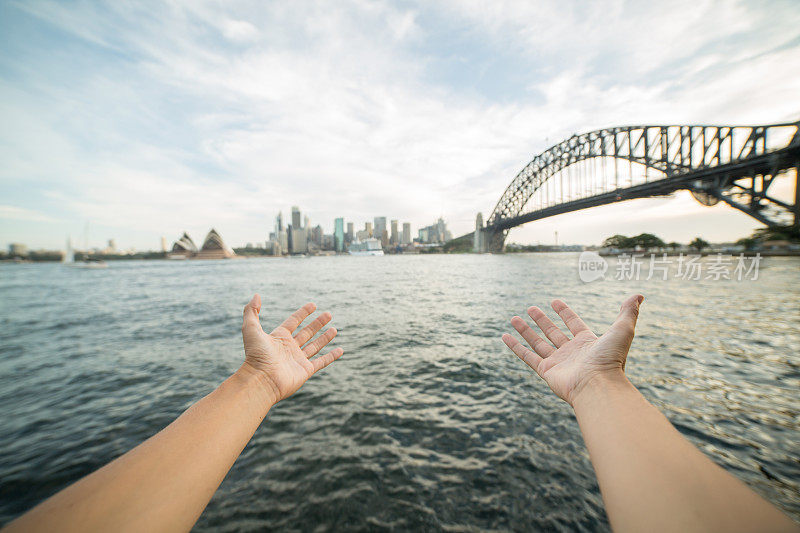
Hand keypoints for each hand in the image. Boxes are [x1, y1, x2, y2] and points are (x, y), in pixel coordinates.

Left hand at [240, 294, 342, 404]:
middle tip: (328, 314)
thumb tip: (256, 295)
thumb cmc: (255, 356)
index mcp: (279, 337)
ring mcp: (298, 359)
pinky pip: (322, 362)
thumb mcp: (250, 329)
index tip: (313, 305)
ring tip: (334, 329)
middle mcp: (289, 348)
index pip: (294, 321)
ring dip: (325, 337)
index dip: (303, 313)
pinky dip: (331, 356)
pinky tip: (340, 350)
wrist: (261, 380)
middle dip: (317, 323)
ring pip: (315, 346)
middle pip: (307, 332)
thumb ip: (251, 311)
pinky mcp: (306, 370)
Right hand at [502, 294, 642, 405]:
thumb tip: (639, 295)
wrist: (598, 386)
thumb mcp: (622, 330)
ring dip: (526, 330)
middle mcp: (571, 352)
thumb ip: (628, 312)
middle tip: (531, 308)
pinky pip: (527, 356)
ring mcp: (558, 362)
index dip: (565, 312)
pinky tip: (505, 336)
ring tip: (514, 318)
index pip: (573, 324)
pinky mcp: (546, 371)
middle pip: (553, 333)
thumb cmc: (611, 359)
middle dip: (542, 320)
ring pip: (538, 343)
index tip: (554, 302)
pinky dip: (516, 346)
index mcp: (588, 343)